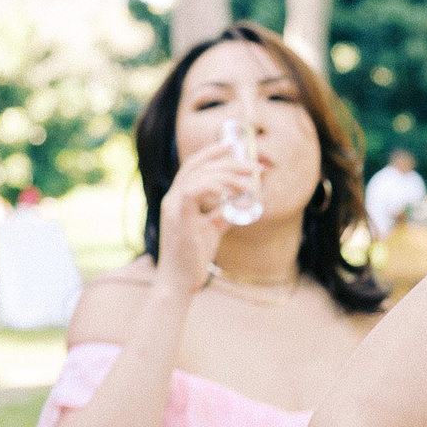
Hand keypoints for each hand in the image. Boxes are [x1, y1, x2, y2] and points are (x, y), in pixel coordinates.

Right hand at [154, 135, 264, 291]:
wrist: (180, 281)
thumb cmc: (194, 257)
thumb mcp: (212, 230)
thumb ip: (222, 215)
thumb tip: (240, 206)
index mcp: (179, 198)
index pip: (194, 166)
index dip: (212, 152)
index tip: (232, 145)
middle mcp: (173, 197)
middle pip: (199, 166)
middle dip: (229, 162)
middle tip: (254, 167)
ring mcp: (173, 206)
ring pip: (199, 176)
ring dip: (227, 176)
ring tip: (249, 184)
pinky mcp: (177, 217)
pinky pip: (193, 191)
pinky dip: (213, 187)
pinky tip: (230, 193)